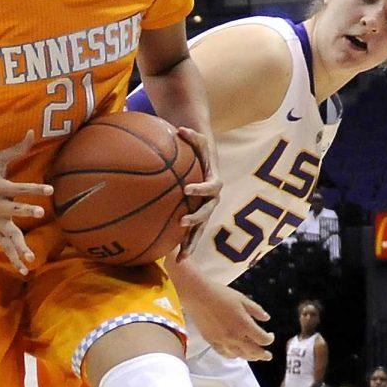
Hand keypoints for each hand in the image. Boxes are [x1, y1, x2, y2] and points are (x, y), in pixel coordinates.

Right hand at [0, 131, 52, 274]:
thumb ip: (16, 150)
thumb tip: (33, 131)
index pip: (20, 187)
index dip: (35, 188)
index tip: (50, 189)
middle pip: (14, 210)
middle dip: (26, 211)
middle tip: (40, 212)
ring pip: (10, 235)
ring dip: (20, 246)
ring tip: (32, 258)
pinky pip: (6, 249)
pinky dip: (15, 260)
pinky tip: (26, 270)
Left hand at [176, 127, 221, 259]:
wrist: (203, 157)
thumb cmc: (198, 146)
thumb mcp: (197, 137)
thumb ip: (191, 135)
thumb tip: (180, 128)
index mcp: (215, 182)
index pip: (212, 187)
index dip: (202, 189)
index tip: (188, 189)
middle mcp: (213, 199)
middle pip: (207, 213)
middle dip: (196, 219)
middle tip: (182, 222)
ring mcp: (205, 210)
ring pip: (200, 229)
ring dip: (191, 243)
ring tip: (181, 257)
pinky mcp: (197, 216)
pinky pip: (190, 232)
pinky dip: (182, 244)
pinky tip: (171, 258)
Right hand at [183, 275, 273, 360]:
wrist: (199, 296)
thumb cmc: (221, 294)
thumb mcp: (243, 299)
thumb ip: (257, 310)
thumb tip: (266, 318)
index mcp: (245, 325)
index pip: (262, 339)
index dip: (269, 339)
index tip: (270, 336)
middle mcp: (235, 336)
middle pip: (253, 352)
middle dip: (263, 355)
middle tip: (268, 356)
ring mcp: (223, 341)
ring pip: (240, 355)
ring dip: (250, 357)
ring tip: (254, 357)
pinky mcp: (212, 341)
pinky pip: (225, 353)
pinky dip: (233, 355)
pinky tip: (236, 354)